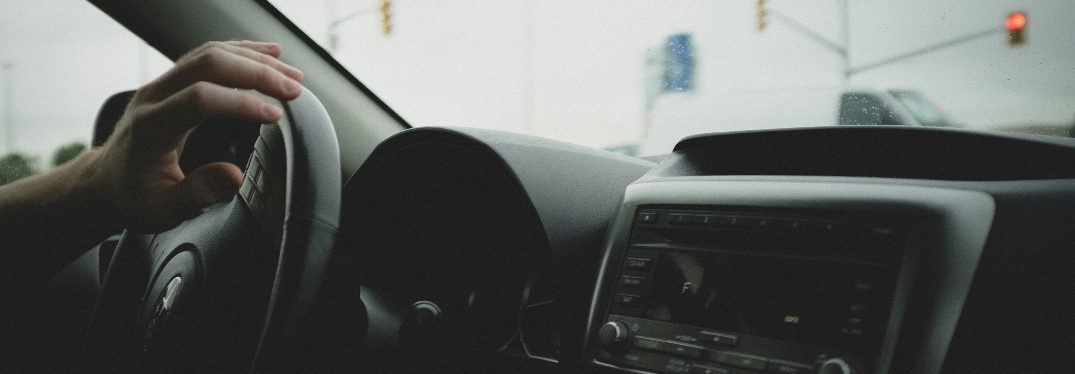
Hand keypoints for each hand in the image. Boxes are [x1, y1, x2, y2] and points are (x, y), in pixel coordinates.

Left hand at [92, 41, 303, 231]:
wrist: (105, 180)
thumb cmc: (134, 195)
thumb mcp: (162, 209)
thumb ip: (197, 193)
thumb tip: (234, 176)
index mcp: (151, 127)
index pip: (200, 98)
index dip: (241, 103)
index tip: (274, 115)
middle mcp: (154, 96)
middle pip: (208, 64)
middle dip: (257, 73)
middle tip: (293, 89)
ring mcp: (162, 84)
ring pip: (210, 53)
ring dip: (255, 60)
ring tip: (292, 76)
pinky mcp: (172, 81)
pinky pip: (207, 54)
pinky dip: (241, 51)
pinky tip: (269, 55)